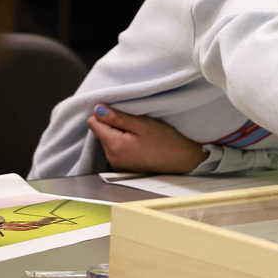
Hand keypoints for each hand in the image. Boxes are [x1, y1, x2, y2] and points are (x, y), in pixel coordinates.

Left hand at [87, 104, 206, 173]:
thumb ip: (118, 117)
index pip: (94, 123)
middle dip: (114, 125)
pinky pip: (116, 150)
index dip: (106, 114)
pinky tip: (140, 144)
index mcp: (114, 145)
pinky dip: (124, 144)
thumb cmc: (167, 142)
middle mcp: (111, 158)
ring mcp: (117, 164)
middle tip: (136, 124)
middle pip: (100, 132)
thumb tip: (97, 110)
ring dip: (119, 135)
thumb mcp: (143, 124)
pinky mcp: (123, 167)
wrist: (183, 161)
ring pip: (108, 141)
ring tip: (140, 134)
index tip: (122, 113)